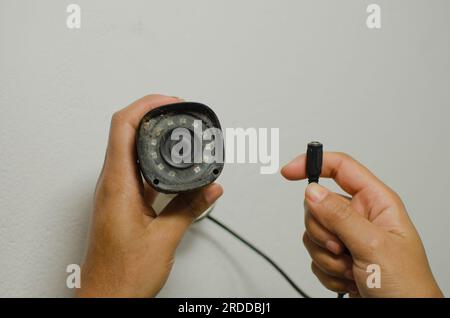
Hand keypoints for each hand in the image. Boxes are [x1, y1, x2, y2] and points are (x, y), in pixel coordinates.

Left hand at [76, 95, 222, 296]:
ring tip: (175, 128)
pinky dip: (153, 158)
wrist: (106, 297)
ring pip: (129, 149)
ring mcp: (115, 192)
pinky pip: (135, 169)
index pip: (122, 127)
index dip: (146, 105)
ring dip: (151, 134)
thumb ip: (190, 208)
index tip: (169, 100)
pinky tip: (170, 162)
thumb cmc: (123, 274)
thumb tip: (211, 189)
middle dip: (151, 113)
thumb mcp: (165, 238)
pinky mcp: (121, 201)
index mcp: (117, 185)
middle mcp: (111, 184)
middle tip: (176, 109)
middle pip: (124, 131)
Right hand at [281, 152, 442, 297]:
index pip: (340, 168)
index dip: (314, 164)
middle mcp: (360, 217)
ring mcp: (348, 238)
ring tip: (351, 267)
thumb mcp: (373, 245)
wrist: (405, 317)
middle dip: (323, 231)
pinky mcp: (338, 258)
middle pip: (318, 205)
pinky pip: (314, 256)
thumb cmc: (408, 285)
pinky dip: (327, 271)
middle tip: (341, 247)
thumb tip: (312, 192)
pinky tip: (348, 278)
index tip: (289, 172)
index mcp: (376, 202)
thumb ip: (339, 216)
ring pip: (312, 233)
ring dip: (326, 256)